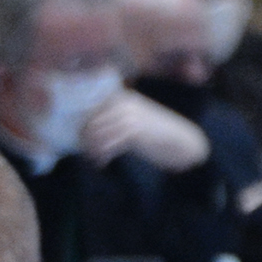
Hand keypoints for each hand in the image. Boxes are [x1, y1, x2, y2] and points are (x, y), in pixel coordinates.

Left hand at [82, 88, 207, 173]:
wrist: (180, 139)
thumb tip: (82, 132)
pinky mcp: (133, 130)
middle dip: (85, 141)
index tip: (81, 142)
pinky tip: (103, 163)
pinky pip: (108, 144)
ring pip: (97, 134)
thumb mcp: (131, 120)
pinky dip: (103, 155)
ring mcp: (128, 115)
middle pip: (90, 123)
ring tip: (96, 159)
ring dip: (92, 150)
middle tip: (88, 154)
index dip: (82, 128)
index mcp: (121, 98)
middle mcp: (122, 103)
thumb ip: (110, 121)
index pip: (89, 111)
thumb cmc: (154, 132)